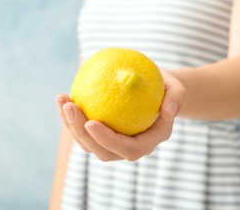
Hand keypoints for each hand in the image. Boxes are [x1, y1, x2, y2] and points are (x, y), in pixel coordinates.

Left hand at [55, 68, 186, 161]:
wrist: (157, 91)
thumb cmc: (166, 88)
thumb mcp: (177, 87)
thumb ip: (177, 98)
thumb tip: (168, 113)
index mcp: (148, 141)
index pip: (129, 149)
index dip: (108, 141)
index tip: (91, 122)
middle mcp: (129, 147)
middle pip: (103, 151)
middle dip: (81, 133)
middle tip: (70, 106)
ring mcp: (114, 142)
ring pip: (89, 143)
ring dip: (70, 125)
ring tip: (62, 99)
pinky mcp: (103, 133)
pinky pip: (84, 130)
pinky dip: (71, 117)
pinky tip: (63, 97)